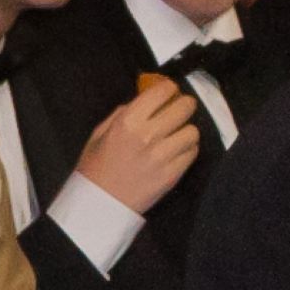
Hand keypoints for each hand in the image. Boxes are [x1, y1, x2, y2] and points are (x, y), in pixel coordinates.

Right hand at [75, 76, 203, 215]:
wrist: (101, 201)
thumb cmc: (96, 164)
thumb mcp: (101, 132)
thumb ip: (123, 113)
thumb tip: (146, 100)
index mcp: (128, 121)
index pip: (162, 92)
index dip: (169, 88)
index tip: (170, 91)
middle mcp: (148, 135)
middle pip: (185, 108)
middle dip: (184, 105)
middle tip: (181, 108)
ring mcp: (163, 156)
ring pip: (193, 131)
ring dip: (187, 130)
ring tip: (177, 134)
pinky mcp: (174, 173)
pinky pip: (193, 152)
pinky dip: (188, 149)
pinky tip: (177, 150)